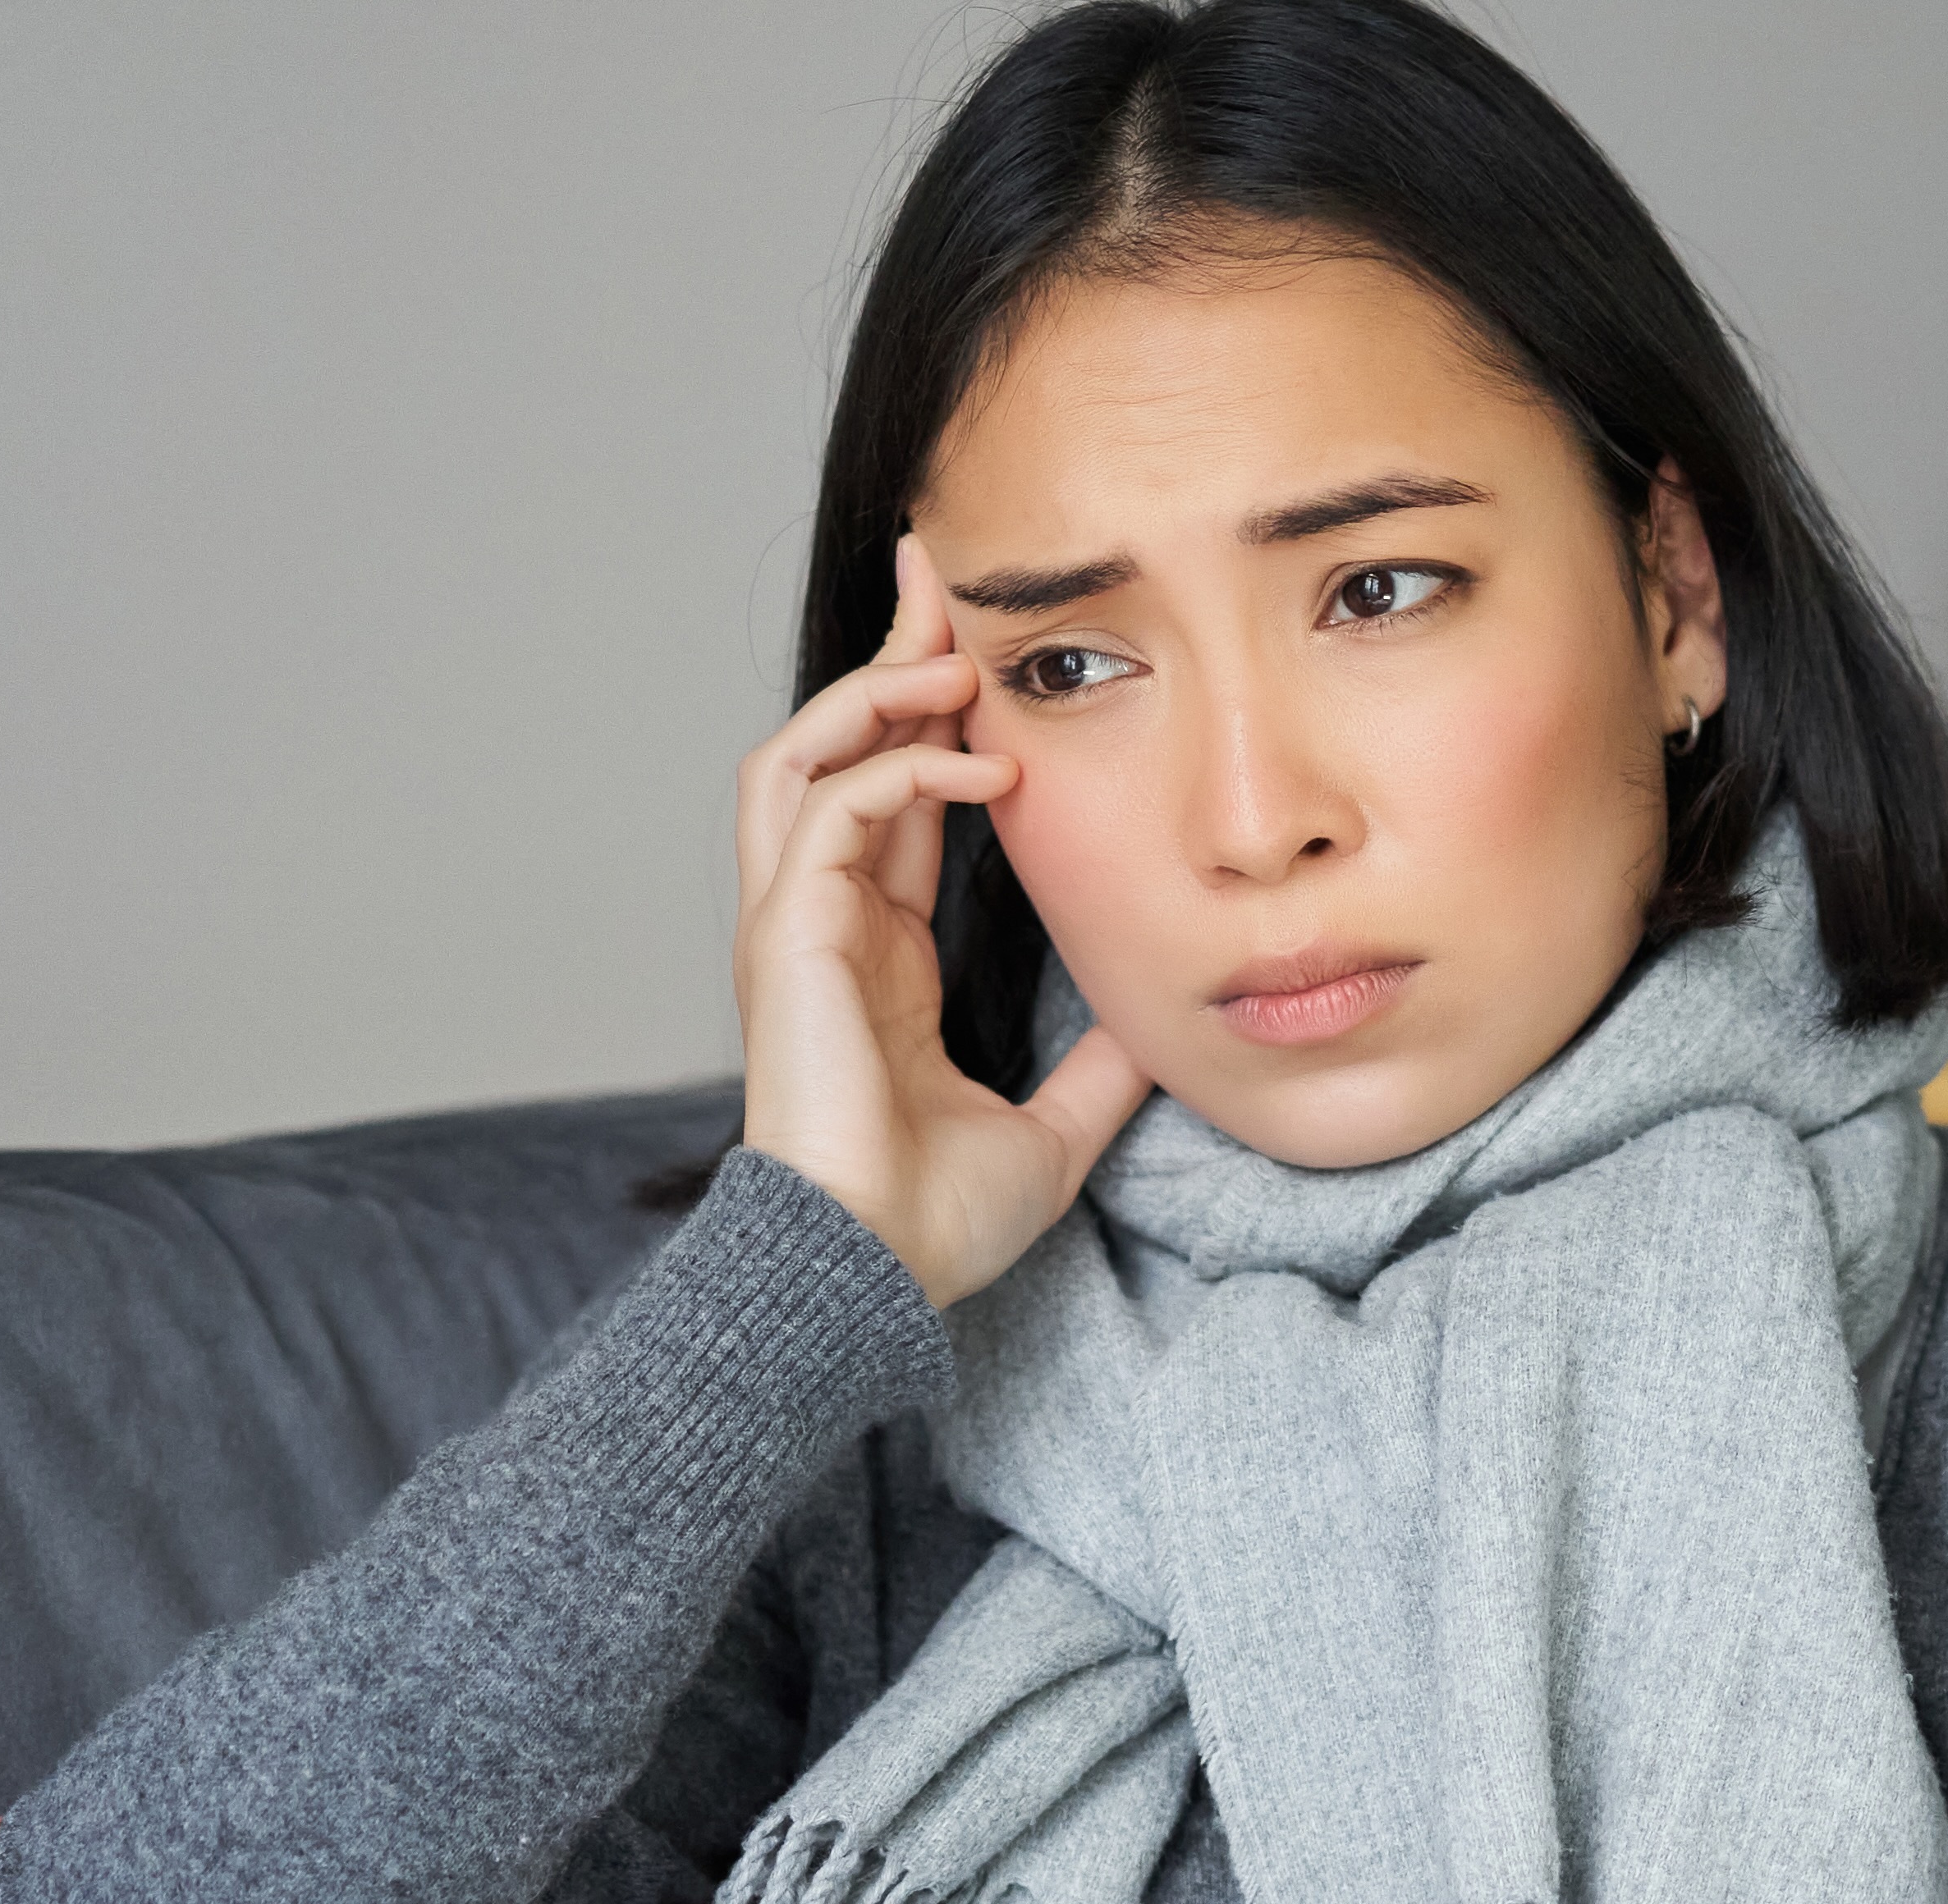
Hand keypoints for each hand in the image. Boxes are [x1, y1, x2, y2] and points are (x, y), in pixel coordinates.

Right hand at [733, 530, 1148, 1304]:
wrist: (873, 1278)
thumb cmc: (935, 1223)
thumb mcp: (1055, 1128)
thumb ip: (1098, 1070)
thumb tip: (1161, 1028)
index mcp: (870, 956)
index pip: (891, 800)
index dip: (932, 722)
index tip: (984, 655)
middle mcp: (821, 925)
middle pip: (832, 746)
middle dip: (886, 658)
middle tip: (944, 581)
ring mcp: (793, 927)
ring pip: (802, 754)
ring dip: (875, 692)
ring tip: (957, 660)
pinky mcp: (786, 937)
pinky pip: (832, 808)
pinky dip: (897, 766)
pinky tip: (979, 764)